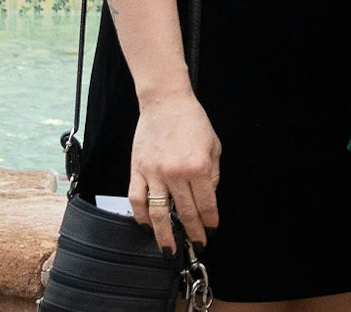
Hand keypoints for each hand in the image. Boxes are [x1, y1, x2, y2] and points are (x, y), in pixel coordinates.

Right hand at [127, 88, 219, 251]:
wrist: (165, 103)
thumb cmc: (192, 121)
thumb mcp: (214, 146)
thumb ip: (213, 173)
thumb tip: (209, 196)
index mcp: (198, 167)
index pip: (206, 203)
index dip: (209, 221)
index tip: (210, 232)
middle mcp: (175, 173)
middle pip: (184, 212)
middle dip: (192, 232)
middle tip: (196, 245)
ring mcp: (154, 173)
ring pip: (157, 213)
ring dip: (164, 234)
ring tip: (168, 248)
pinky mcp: (137, 170)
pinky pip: (136, 200)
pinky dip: (140, 216)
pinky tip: (146, 226)